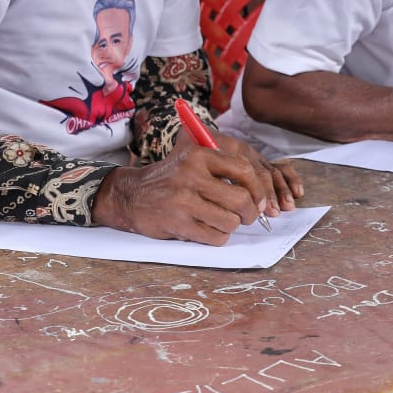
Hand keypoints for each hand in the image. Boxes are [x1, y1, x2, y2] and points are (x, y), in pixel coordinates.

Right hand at [93, 133, 292, 243]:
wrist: (132, 196)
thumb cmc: (170, 180)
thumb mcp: (192, 160)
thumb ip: (223, 169)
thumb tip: (260, 196)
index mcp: (198, 155)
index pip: (244, 170)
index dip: (259, 189)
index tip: (259, 201)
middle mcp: (191, 175)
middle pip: (241, 199)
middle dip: (250, 213)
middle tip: (246, 216)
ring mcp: (183, 201)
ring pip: (230, 221)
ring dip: (232, 226)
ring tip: (223, 222)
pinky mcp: (178, 224)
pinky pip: (215, 237)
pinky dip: (218, 237)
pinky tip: (209, 230)